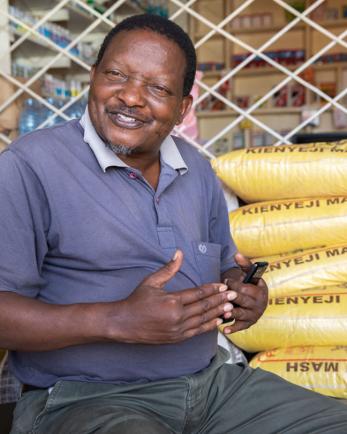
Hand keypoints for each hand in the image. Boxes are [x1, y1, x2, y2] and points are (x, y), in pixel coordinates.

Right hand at [110, 250, 236, 343]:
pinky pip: (197, 332)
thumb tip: (179, 253)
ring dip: (218, 313)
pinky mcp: (176, 338)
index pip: (198, 294)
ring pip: (203, 320)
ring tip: (230, 307)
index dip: (212, 289)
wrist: (124, 324)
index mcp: (172, 301)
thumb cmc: (137, 300)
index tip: (223, 285)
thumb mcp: (151, 282)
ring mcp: (178, 330)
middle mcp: (177, 317)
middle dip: (220, 300)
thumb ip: (168, 268)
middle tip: (234, 294)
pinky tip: (217, 321)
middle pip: (204, 307)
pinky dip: (208, 326)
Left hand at [220, 252, 267, 334]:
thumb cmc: (250, 284)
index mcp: (260, 290)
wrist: (257, 299)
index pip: (247, 288)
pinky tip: (225, 329)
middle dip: (233, 298)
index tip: (225, 281)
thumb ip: (244, 264)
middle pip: (244, 301)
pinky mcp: (249, 323)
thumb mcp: (250, 274)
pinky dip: (233, 328)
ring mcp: (254, 314)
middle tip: (222, 297)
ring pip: (242, 314)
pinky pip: (241, 326)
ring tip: (224, 314)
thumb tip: (236, 254)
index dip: (235, 285)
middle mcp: (259, 304)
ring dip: (234, 314)